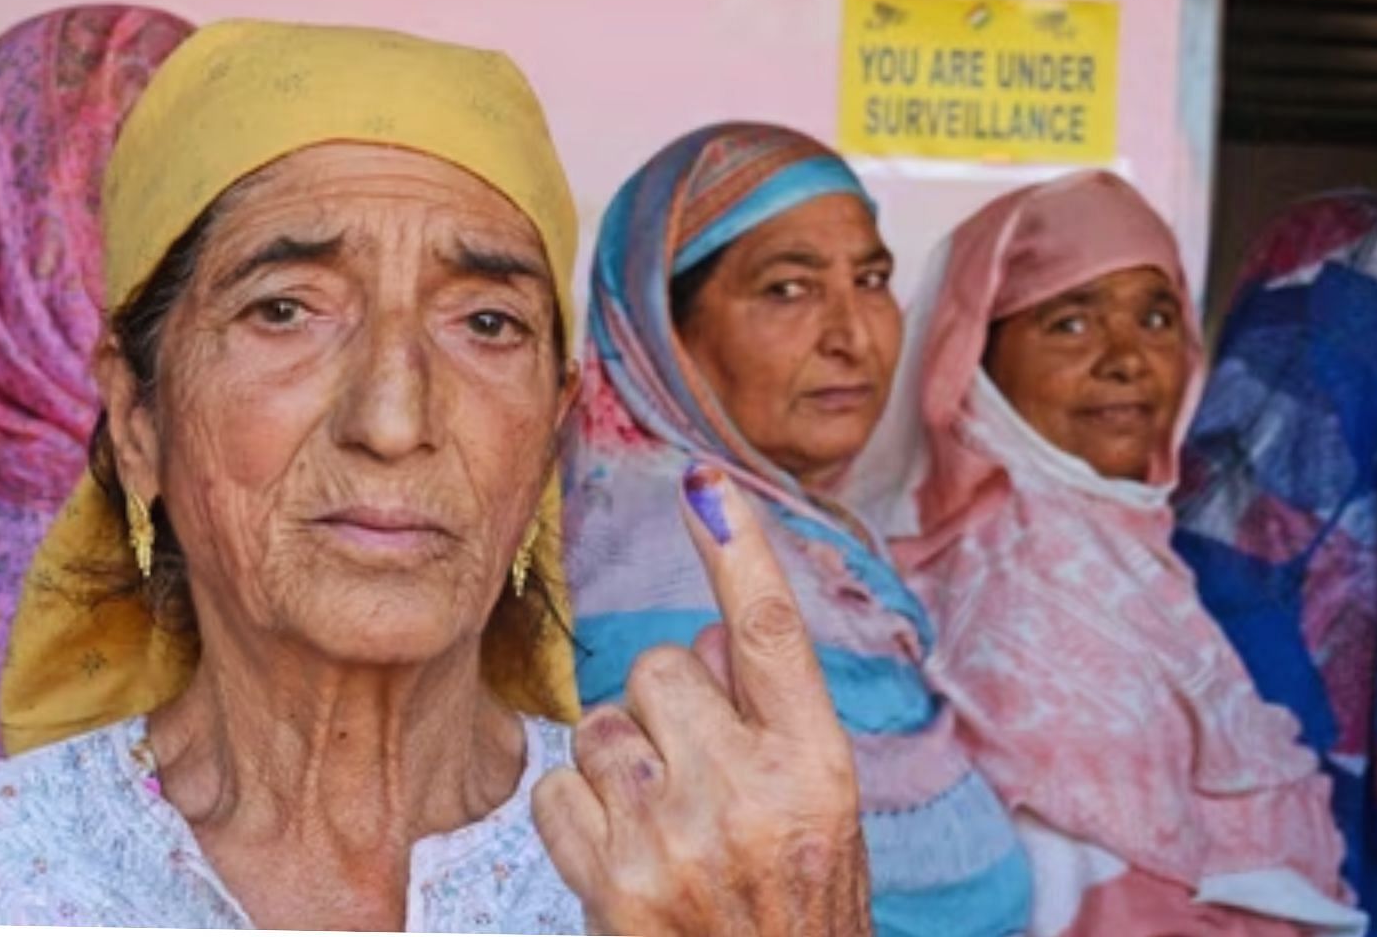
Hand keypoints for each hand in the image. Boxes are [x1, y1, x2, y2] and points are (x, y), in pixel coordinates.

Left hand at [532, 463, 872, 935]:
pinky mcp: (613, 882)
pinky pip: (558, 791)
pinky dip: (577, 817)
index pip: (771, 634)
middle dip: (664, 705)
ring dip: (619, 761)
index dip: (737, 551)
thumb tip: (706, 637)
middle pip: (660, 666)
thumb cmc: (796, 912)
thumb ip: (770, 720)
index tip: (705, 483)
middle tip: (694, 775)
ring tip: (660, 824)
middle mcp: (750, 793)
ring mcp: (675, 837)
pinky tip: (622, 857)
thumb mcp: (818, 815)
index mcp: (818, 767)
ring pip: (600, 725)